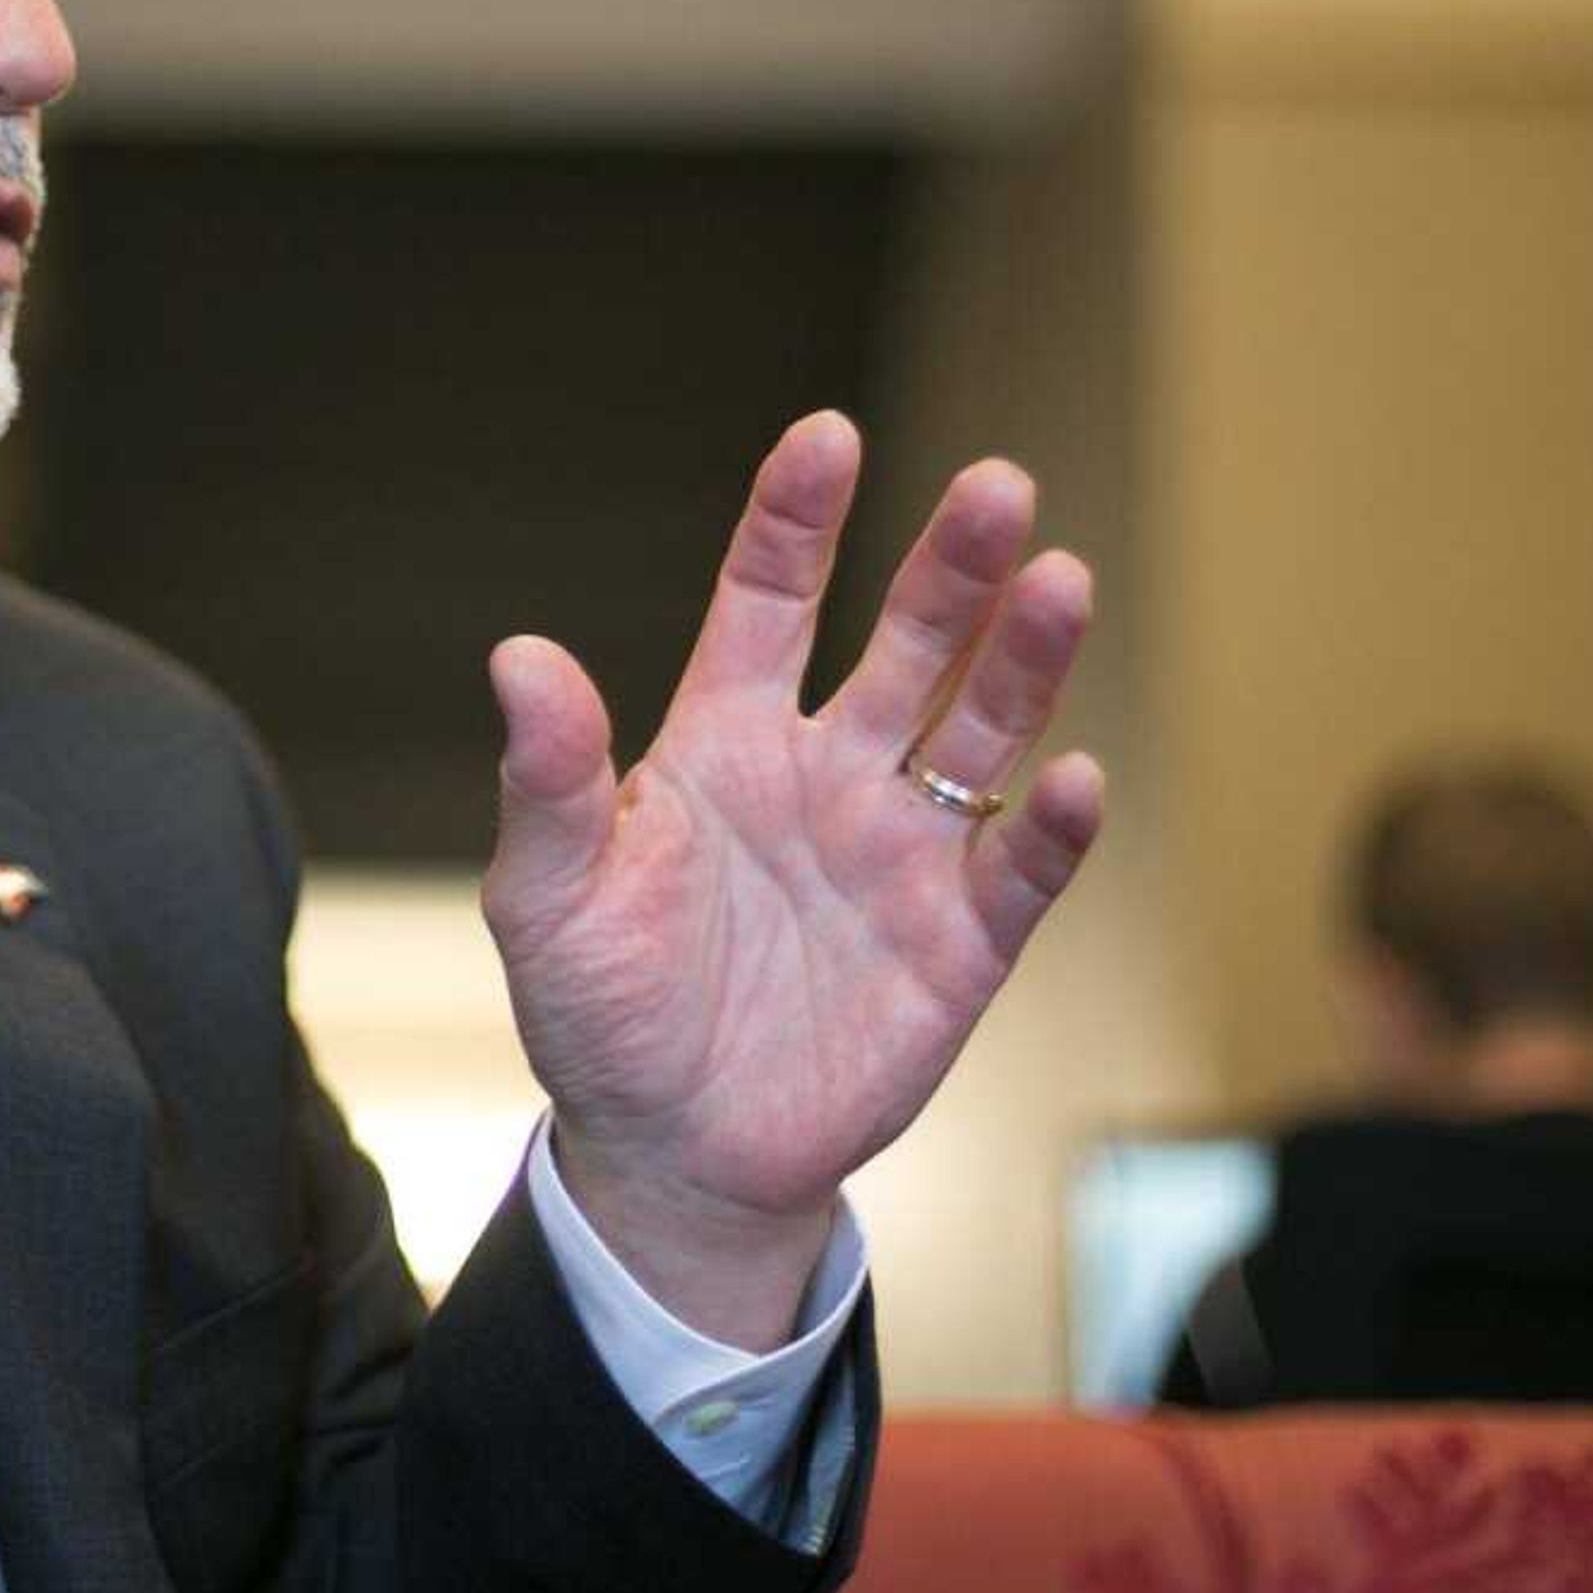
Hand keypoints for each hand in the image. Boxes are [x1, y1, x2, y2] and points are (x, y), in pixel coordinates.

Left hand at [481, 413, 1103, 1346]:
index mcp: (725, 738)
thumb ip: (551, 781)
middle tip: (997, 485)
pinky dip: (1055, 828)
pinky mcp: (958, 946)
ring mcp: (901, 853)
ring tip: (1060, 581)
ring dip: (1026, 661)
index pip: (769, 600)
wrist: (671, 1154)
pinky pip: (1020, 873)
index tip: (827, 437)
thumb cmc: (601, 1011)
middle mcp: (829, 772)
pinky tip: (1075, 779)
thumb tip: (517, 657)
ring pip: (982, 732)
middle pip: (908, 643)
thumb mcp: (547, 896)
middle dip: (951, 566)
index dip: (797, 519)